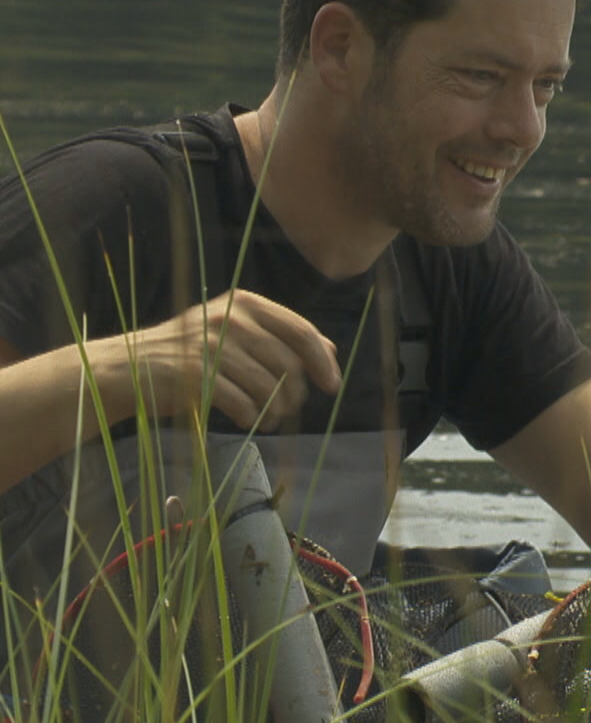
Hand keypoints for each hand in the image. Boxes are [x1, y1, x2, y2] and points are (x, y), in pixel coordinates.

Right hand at [131, 290, 340, 431]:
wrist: (126, 368)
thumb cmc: (189, 353)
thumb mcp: (233, 331)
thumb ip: (278, 335)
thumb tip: (330, 349)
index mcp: (244, 303)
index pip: (301, 331)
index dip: (323, 361)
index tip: (332, 385)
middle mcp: (230, 319)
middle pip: (289, 363)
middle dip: (297, 393)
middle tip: (290, 409)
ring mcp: (210, 346)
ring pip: (269, 387)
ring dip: (276, 410)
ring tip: (268, 418)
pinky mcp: (195, 376)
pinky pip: (244, 404)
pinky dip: (252, 417)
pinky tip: (247, 420)